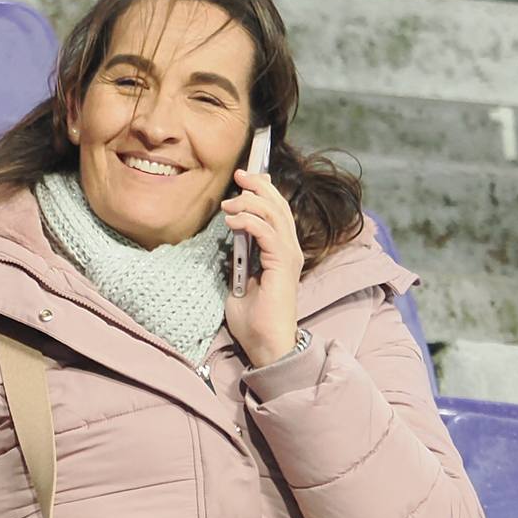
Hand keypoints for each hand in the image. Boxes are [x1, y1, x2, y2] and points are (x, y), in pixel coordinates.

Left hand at [221, 166, 302, 368]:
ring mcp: (288, 257)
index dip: (263, 191)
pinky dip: (249, 222)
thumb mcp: (238, 282)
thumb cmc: (252, 318)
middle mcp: (289, 249)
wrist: (265, 343)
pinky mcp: (282, 266)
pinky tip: (232, 220)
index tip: (243, 177)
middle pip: (278, 206)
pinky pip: (268, 234)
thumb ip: (237, 260)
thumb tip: (227, 245)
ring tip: (228, 202)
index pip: (276, 211)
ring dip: (250, 202)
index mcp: (280, 251)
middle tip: (239, 175)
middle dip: (258, 186)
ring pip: (274, 215)